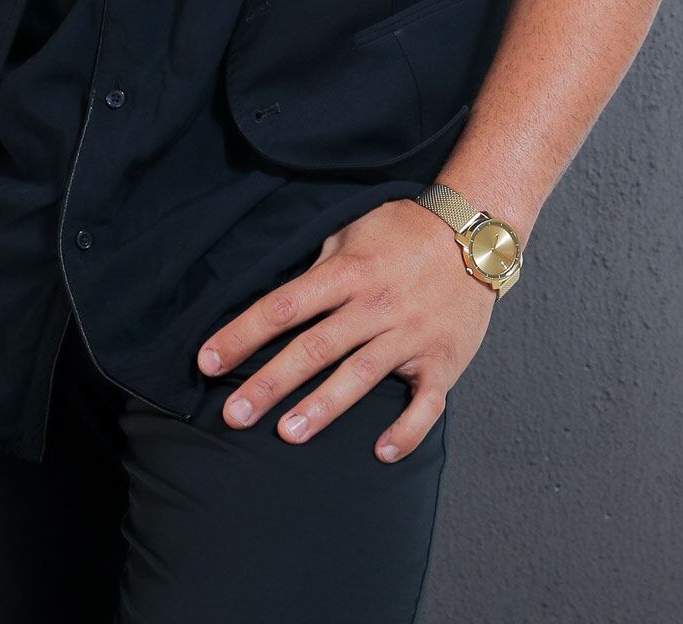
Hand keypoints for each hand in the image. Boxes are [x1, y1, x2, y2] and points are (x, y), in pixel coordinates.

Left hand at [195, 197, 496, 460]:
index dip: (242, 333)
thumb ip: (318, 265)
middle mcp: (374, 305)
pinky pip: (425, 403)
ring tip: (288, 435)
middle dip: (270, 382)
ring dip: (323, 407)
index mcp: (347, 272)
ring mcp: (410, 335)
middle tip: (233, 415)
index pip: (283, 305)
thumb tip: (281, 297)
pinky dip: (406, 430)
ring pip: (360, 376)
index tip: (206, 360)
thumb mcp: (353, 231)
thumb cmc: (405, 231)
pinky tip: (381, 452)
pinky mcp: (443, 361)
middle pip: (313, 347)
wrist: (476, 234)